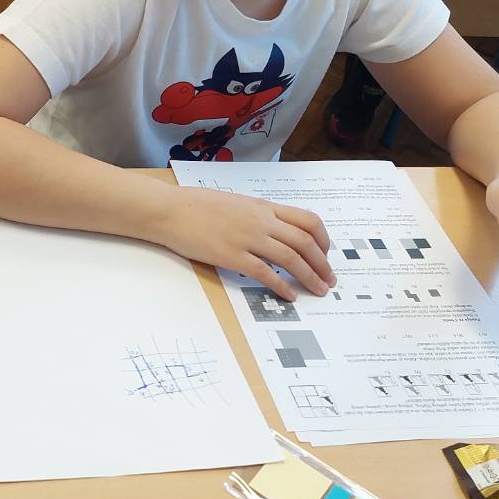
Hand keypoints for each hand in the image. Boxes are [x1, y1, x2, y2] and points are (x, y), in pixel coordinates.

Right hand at [157, 188, 335, 300]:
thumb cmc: (195, 206)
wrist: (169, 210)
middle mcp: (261, 221)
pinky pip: (265, 273)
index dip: (323, 239)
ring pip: (291, 258)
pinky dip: (282, 286)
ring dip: (309, 276)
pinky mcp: (232, 256)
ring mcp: (248, 238)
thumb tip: (272, 231)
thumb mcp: (235, 203)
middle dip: (322, 264)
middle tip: (329, 279)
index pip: (307, 220)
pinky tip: (289, 295)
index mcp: (263, 207)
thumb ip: (256, 215)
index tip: (326, 254)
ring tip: (317, 290)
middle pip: (305, 242)